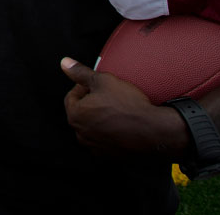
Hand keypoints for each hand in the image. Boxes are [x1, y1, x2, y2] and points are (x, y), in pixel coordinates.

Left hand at [61, 57, 184, 156]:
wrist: (154, 131)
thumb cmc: (128, 105)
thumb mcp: (103, 80)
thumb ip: (80, 72)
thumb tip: (65, 63)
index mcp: (75, 115)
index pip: (71, 97)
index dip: (83, 87)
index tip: (96, 85)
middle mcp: (81, 135)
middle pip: (82, 114)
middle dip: (91, 104)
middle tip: (108, 97)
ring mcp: (95, 148)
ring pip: (93, 128)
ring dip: (101, 120)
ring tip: (117, 111)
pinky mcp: (110, 157)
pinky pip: (106, 141)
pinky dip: (111, 133)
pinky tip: (123, 125)